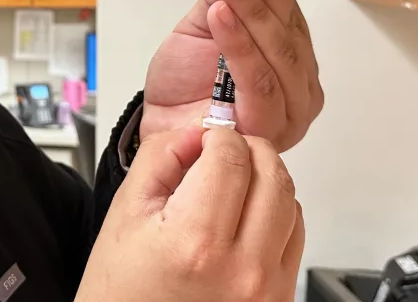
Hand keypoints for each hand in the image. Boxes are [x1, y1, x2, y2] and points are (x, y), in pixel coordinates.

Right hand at [76, 127, 304, 301]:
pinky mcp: (280, 299)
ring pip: (291, 202)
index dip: (217, 136)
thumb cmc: (123, 289)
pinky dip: (274, 214)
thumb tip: (198, 132)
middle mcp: (241, 269)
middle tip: (221, 152)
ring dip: (264, 181)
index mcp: (196, 242)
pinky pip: (295, 236)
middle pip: (272, 174)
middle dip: (247, 150)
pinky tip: (242, 217)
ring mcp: (267, 290)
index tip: (203, 140)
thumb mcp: (126, 211)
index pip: (231, 157)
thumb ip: (162, 157)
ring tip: (230, 187)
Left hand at [141, 0, 322, 150]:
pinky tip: (221, 15)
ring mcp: (290, 111)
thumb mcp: (205, 21)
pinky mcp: (268, 132)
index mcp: (292, 56)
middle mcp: (300, 85)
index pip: (289, 8)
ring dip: (251, 8)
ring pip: (278, 53)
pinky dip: (240, 45)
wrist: (159, 125)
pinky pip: (259, 84)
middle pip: (288, 28)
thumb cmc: (185, 79)